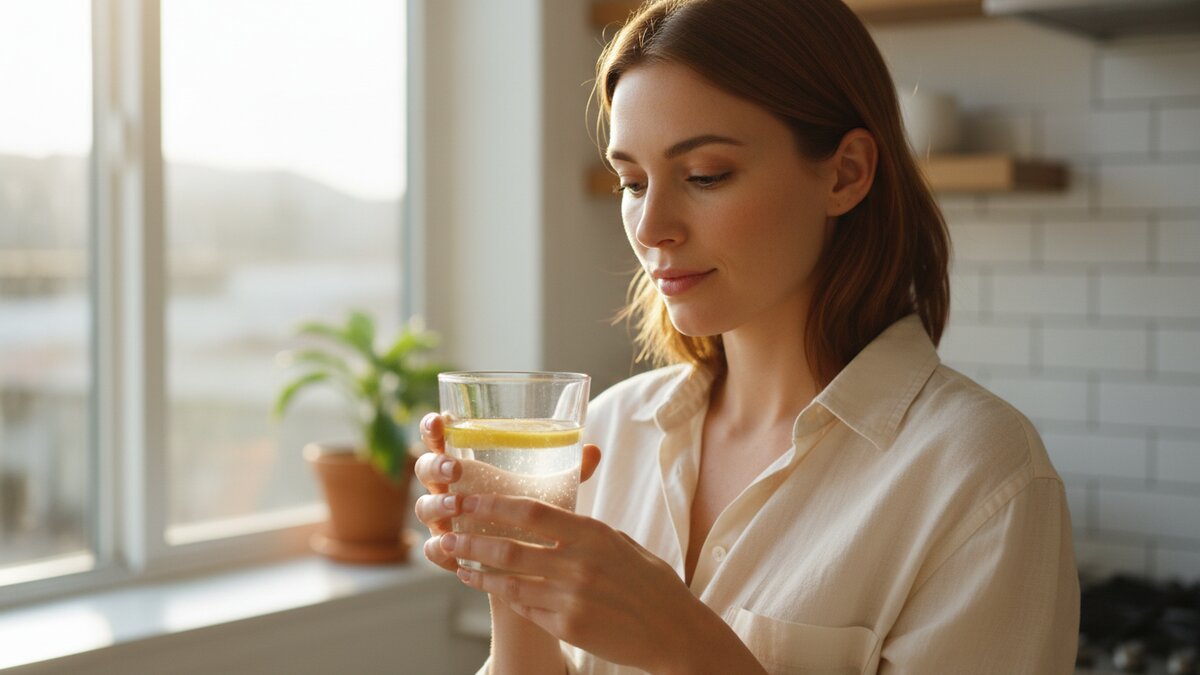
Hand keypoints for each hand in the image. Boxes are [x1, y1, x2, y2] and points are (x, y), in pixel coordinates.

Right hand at [413, 412, 602, 571]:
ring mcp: (445, 521)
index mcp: (468, 466)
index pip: (443, 439)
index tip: (440, 419)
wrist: (533, 571)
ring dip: (436, 505)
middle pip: (425, 469)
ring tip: (455, 506)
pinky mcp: (448, 552)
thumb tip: (594, 450)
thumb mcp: (553, 493)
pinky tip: (449, 546)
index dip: (434, 427)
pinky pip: (432, 548)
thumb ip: (570, 472)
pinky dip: (438, 547)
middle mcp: (450, 489)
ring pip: (424, 507)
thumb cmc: (536, 521)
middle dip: (434, 465)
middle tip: (454, 468)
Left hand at [441, 494, 710, 671]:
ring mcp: (572, 597)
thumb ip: (582, 529)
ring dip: (477, 571)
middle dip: (470, 539)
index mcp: (592, 533)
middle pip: (508, 548)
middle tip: (445, 532)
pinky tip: (485, 587)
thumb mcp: (619, 541)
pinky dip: (502, 596)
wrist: (674, 630)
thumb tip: (548, 511)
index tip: (465, 497)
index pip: (530, 511)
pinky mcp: (568, 627)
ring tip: (455, 561)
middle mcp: (579, 563)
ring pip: (509, 581)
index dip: (491, 503)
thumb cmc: (649, 581)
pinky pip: (525, 608)